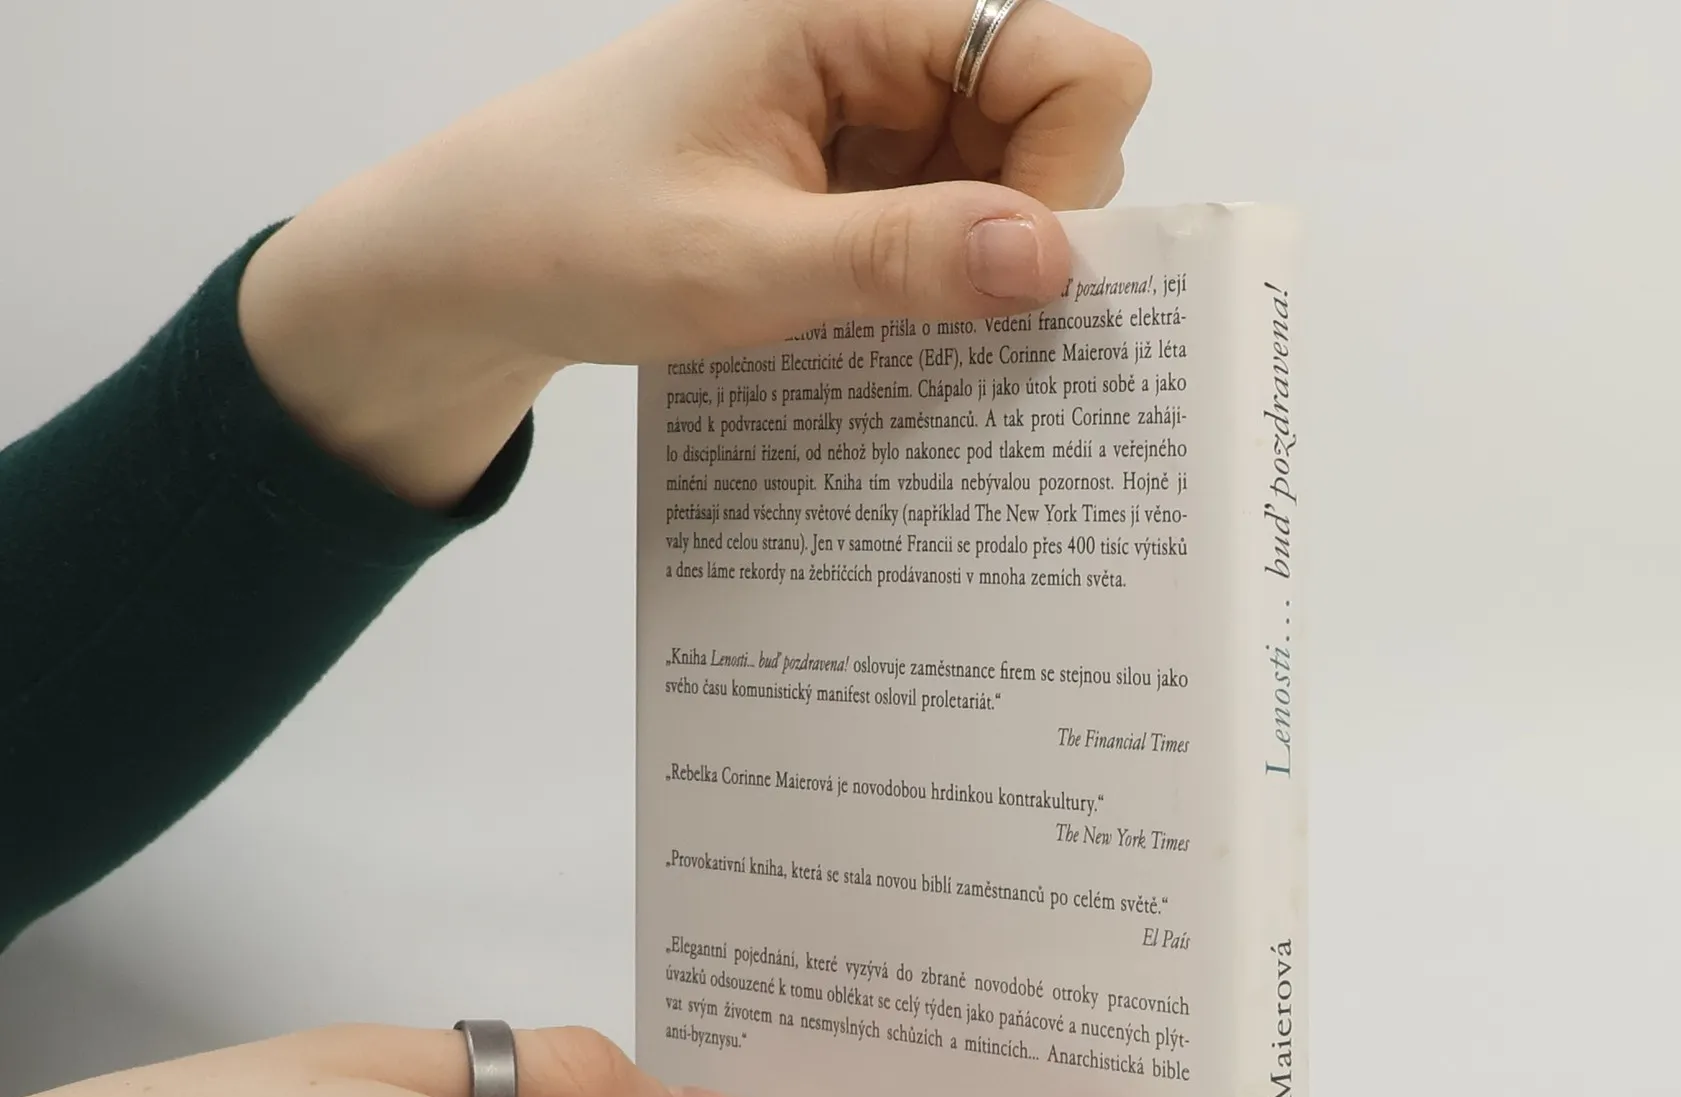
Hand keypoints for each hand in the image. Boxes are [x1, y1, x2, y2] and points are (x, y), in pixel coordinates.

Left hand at [238, 0, 1150, 505]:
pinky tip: (883, 339)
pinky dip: (939, 295)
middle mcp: (881, 50)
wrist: (474, 266)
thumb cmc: (571, 231)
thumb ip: (897, 260)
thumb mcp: (737, 261)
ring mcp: (873, 123)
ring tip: (891, 337)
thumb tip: (1052, 263)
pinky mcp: (856, 189)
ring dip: (979, 276)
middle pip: (1054, 127)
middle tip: (938, 317)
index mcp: (854, 11)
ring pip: (1009, 193)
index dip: (1065, 171)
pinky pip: (949, 235)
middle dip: (1028, 232)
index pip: (1065, 60)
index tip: (1000, 270)